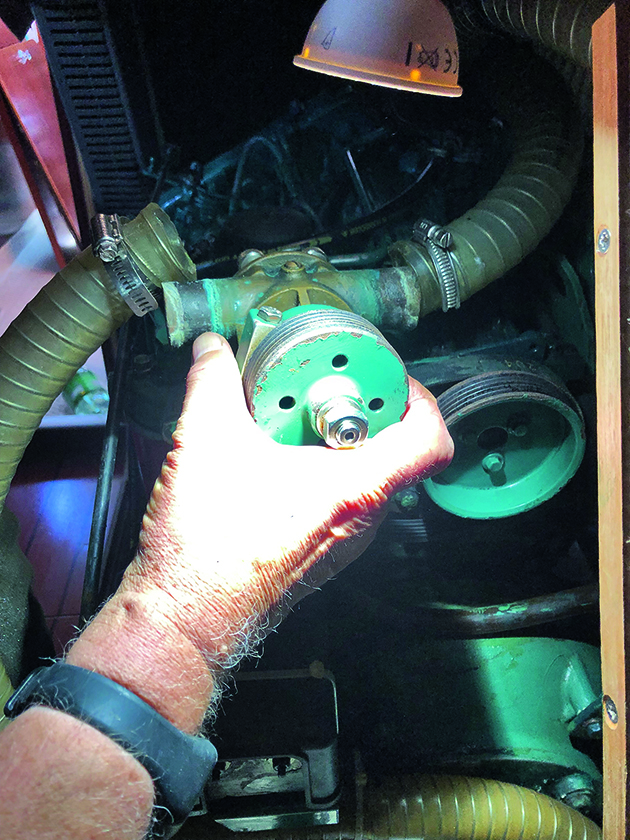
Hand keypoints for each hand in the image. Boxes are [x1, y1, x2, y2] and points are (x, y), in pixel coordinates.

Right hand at [120, 332, 452, 666]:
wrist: (190, 619)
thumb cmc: (208, 552)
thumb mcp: (205, 442)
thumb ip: (211, 381)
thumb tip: (212, 349)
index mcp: (356, 489)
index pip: (430, 439)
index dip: (419, 397)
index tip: (387, 376)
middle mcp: (362, 519)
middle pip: (396, 450)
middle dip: (366, 407)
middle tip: (330, 383)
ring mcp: (345, 539)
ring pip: (366, 476)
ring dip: (340, 440)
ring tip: (298, 417)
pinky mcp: (322, 550)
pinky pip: (342, 499)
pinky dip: (323, 469)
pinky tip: (279, 458)